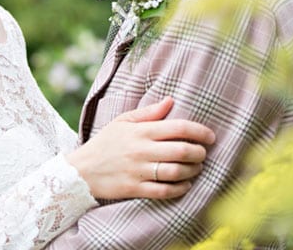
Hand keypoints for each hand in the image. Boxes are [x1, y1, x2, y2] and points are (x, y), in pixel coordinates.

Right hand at [66, 97, 214, 199]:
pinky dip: (179, 188)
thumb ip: (149, 113)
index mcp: (140, 131)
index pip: (177, 128)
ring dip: (192, 171)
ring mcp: (138, 171)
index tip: (210, 136)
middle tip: (203, 153)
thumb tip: (171, 101)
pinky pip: (164, 191)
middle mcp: (141, 150)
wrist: (81, 170)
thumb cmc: (105, 143)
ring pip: (175, 172)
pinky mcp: (134, 189)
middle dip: (199, 152)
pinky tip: (185, 184)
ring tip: (196, 168)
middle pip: (181, 150)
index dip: (199, 131)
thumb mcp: (123, 121)